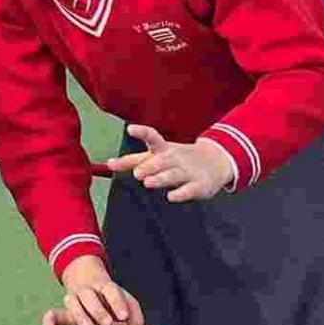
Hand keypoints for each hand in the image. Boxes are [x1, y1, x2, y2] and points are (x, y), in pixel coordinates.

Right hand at [43, 257, 146, 324]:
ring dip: (79, 314)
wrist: (86, 282)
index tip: (123, 318)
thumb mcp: (124, 301)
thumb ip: (134, 315)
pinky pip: (52, 314)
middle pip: (89, 296)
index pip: (110, 291)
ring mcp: (74, 300)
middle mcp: (87, 291)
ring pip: (72, 301)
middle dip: (98, 310)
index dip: (117, 303)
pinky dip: (48, 321)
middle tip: (107, 324)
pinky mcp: (63, 312)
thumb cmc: (110, 298)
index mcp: (104, 286)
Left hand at [100, 124, 238, 201]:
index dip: (142, 132)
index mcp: (164, 150)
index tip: (130, 128)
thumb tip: (108, 163)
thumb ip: (133, 161)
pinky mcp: (198, 185)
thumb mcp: (157, 156)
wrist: (215, 162)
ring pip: (172, 175)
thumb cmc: (178, 159)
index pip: (152, 138)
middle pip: (161, 160)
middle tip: (137, 173)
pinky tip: (171, 196)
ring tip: (147, 182)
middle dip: (149, 166)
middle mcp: (174, 158)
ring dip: (160, 178)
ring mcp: (187, 171)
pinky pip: (188, 190)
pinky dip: (180, 193)